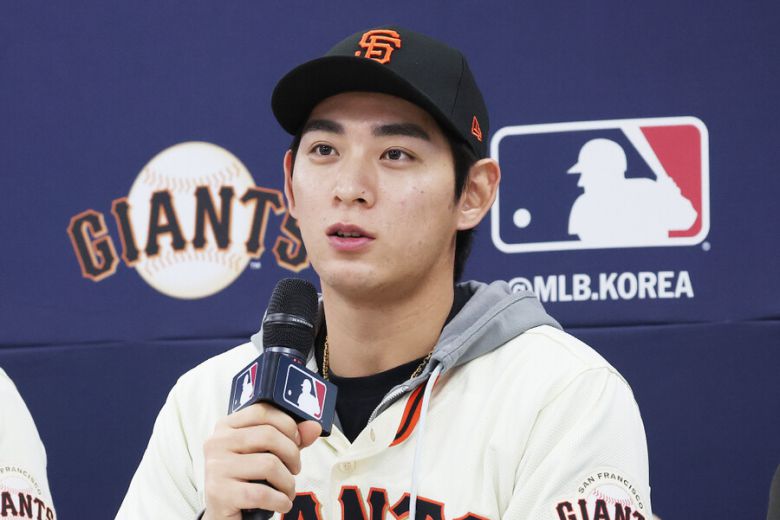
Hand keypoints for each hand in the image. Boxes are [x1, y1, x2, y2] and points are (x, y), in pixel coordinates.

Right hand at [202, 403, 321, 519]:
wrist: (223, 515)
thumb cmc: (246, 480)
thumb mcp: (266, 454)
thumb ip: (290, 438)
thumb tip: (314, 427)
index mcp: (226, 427)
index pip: (262, 411)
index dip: (287, 424)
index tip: (297, 440)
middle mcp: (217, 443)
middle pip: (268, 436)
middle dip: (292, 454)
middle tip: (295, 469)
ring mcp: (216, 467)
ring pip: (269, 464)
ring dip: (288, 482)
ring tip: (287, 491)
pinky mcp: (220, 493)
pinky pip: (262, 493)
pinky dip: (280, 500)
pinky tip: (281, 504)